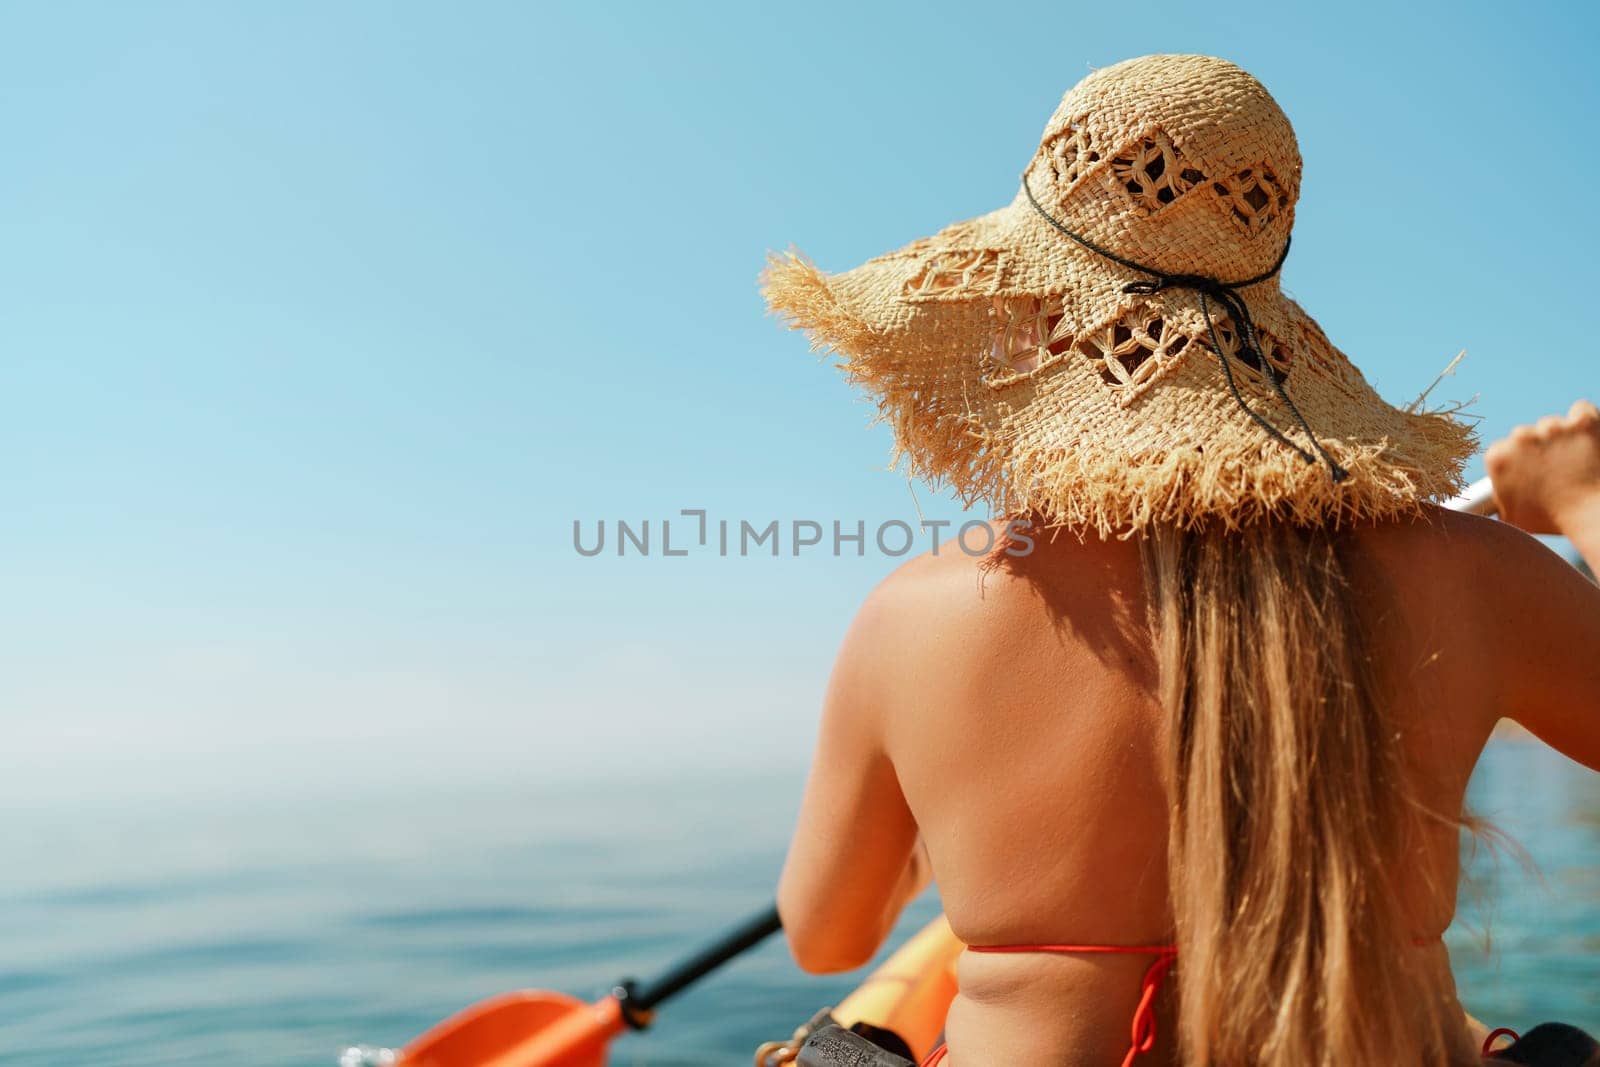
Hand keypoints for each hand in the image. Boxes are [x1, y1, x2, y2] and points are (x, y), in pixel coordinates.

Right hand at [1485, 400, 1599, 535]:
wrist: (1592, 518)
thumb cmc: (1551, 522)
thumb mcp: (1509, 517)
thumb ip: (1496, 499)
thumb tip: (1486, 504)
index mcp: (1498, 458)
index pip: (1502, 450)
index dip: (1516, 462)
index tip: (1529, 474)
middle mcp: (1522, 437)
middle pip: (1527, 435)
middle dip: (1538, 450)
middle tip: (1554, 471)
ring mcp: (1554, 428)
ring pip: (1553, 425)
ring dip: (1562, 438)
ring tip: (1574, 461)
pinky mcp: (1584, 421)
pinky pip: (1581, 410)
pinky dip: (1584, 423)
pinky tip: (1587, 440)